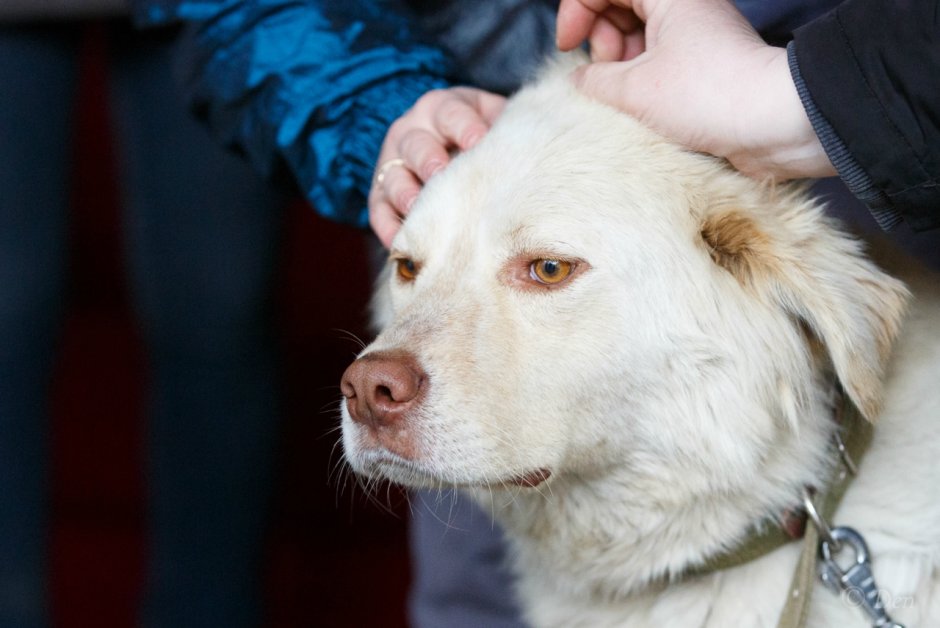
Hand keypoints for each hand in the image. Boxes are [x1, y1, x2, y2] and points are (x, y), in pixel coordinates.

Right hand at [369, 87, 505, 246]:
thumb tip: (554, 118)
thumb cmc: (487, 142)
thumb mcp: (498, 123)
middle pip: (415, 143)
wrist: (457, 155)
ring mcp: (393, 163)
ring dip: (404, 193)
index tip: (479, 141)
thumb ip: (513, 126)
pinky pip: (379, 210)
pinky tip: (400, 241)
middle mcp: (413, 131)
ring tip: (416, 209)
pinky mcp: (381, 193)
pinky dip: (388, 225)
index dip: (464, 126)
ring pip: (392, 176)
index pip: (450, 113)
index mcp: (443, 109)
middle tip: (440, 173)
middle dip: (428, 158)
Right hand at [556, 0, 836, 180]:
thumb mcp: (632, 88)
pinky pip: (658, 63)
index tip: (568, 46)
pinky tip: (639, 107)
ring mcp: (695, 36)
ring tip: (625, 96)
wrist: (773, 123)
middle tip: (606, 73)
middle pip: (621, 8)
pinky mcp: (704, 66)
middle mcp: (683, 7)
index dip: (577, 13)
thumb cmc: (708, 95)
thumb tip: (580, 79)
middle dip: (602, 40)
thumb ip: (593, 80)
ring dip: (620, 66)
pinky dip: (641, 81)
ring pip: (638, 37)